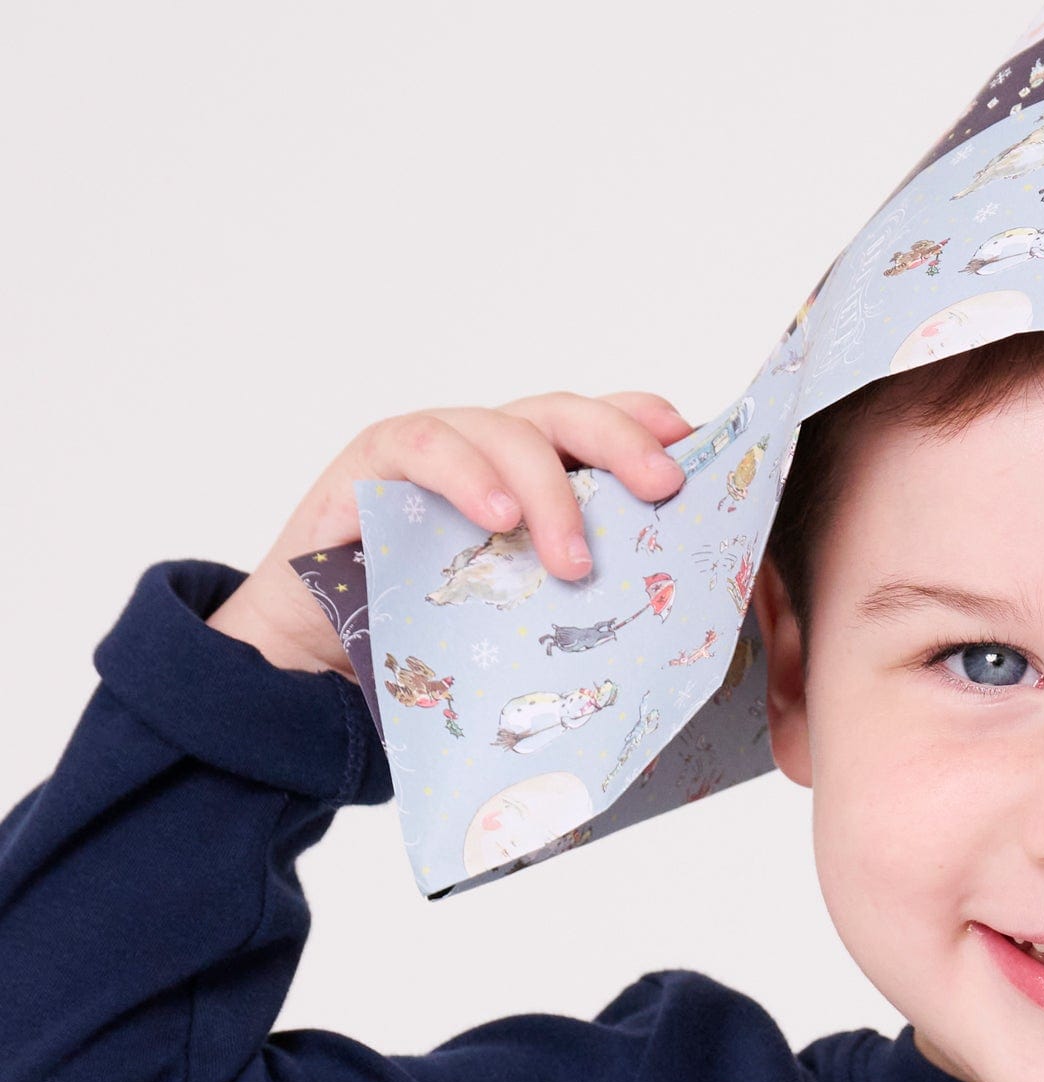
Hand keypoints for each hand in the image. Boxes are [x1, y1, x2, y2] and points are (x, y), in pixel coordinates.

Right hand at [206, 389, 691, 675]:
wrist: (309, 665)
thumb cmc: (422, 644)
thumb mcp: (516, 626)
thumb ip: (572, 613)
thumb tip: (669, 658)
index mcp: (534, 479)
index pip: (598, 431)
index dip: (647, 426)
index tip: (696, 447)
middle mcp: (489, 450)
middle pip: (565, 416)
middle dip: (621, 444)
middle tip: (661, 490)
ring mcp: (433, 447)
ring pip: (506, 431)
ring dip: (548, 491)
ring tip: (571, 558)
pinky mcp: (372, 460)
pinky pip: (425, 446)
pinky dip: (467, 477)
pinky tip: (495, 518)